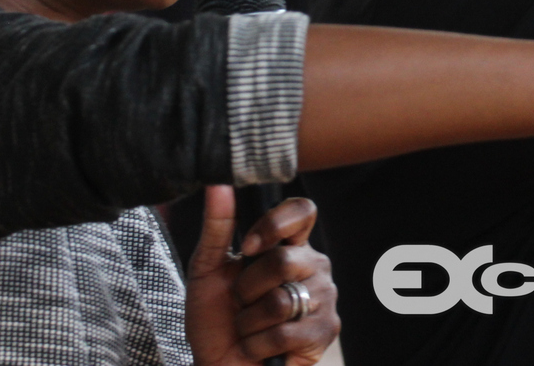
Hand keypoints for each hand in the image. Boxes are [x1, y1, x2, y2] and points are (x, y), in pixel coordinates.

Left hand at [185, 186, 338, 365]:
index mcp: (291, 245)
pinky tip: (259, 349)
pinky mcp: (326, 331)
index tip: (248, 247)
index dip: (275, 224)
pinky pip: (284, 331)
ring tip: (249, 329)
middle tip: (241, 304)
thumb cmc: (215, 320)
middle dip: (246, 289)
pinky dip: (257, 345)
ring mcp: (325, 298)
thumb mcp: (206, 270)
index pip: (302, 211)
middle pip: (283, 260)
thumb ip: (217, 226)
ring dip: (248, 323)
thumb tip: (218, 183)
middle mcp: (314, 266)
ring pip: (281, 300)